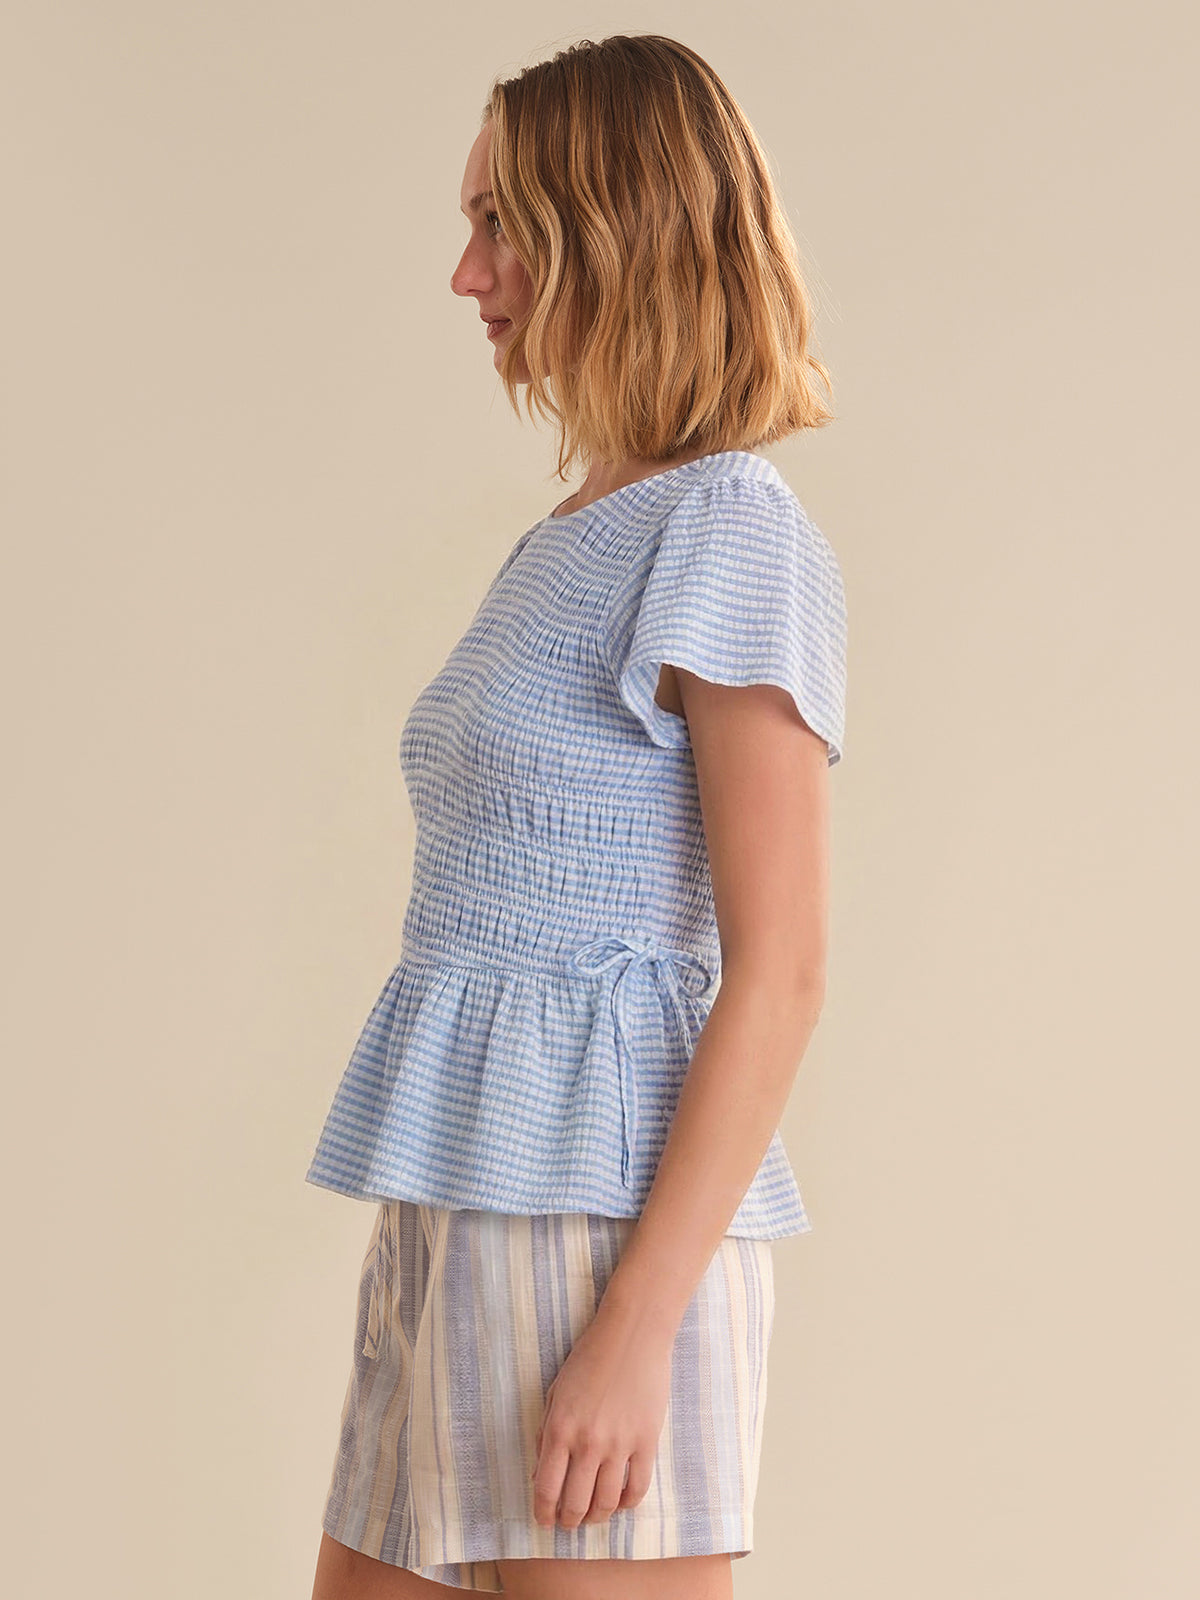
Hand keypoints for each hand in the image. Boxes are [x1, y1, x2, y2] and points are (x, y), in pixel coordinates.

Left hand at [529, 1302, 674, 1529]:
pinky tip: (620, 1502)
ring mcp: (619, 1444)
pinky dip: (626, 1504)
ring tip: (593, 1516)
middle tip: (568, 1523)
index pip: (546, 1488)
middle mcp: (588, 1442)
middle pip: (575, 1503)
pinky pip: (637, 1488)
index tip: (544, 1520)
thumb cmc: (590, 1357)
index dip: (543, 1512)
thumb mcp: (556, 1391)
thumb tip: (540, 1472)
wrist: (633, 1334)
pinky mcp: (647, 1442)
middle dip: (569, 1520)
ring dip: (597, 1517)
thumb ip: (546, 1431)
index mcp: (560, 1428)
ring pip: (606, 1503)